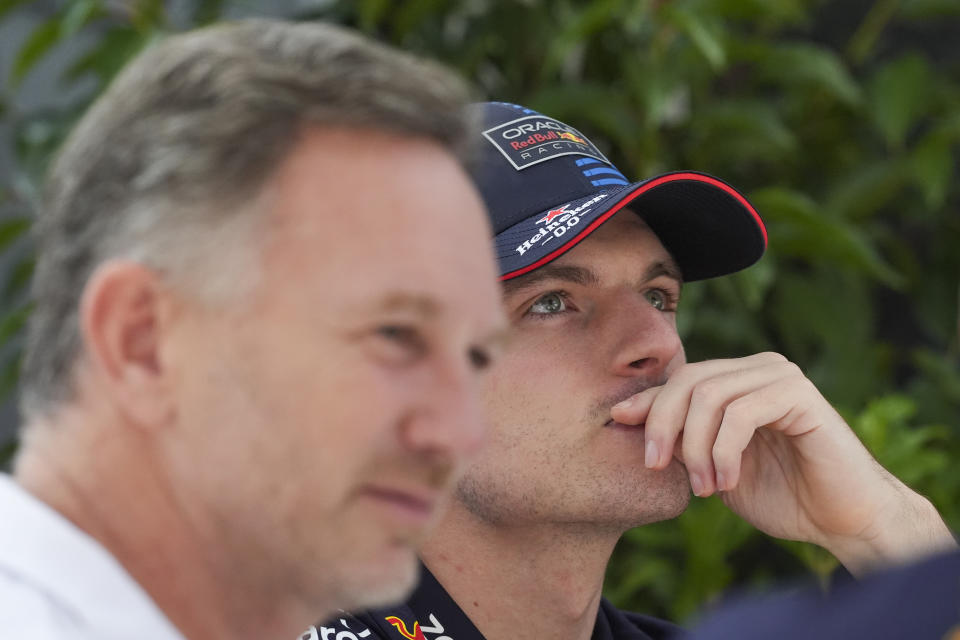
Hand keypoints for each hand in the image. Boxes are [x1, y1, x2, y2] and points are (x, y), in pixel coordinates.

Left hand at [610, 352, 955, 574]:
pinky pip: (742, 413)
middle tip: (655, 465)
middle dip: (662, 423)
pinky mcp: (801, 395)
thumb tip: (624, 414)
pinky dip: (724, 451)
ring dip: (696, 447)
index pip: (678, 380)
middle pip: (688, 380)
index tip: (618, 425)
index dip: (645, 401)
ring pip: (710, 396)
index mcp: (736, 380)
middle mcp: (757, 368)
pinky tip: (725, 482)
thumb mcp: (712, 466)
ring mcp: (781, 376)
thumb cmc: (780, 494)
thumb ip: (680, 439)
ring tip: (703, 488)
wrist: (840, 520)